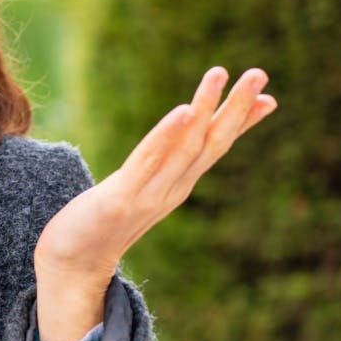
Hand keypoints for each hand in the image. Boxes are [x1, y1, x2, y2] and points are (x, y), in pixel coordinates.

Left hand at [33, 66, 277, 340]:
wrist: (70, 266)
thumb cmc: (98, 226)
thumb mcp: (134, 195)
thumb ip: (152, 175)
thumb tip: (162, 159)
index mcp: (176, 187)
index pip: (215, 149)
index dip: (241, 123)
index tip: (270, 98)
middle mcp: (171, 190)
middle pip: (211, 142)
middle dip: (236, 107)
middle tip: (260, 73)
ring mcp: (149, 195)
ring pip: (187, 145)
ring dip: (206, 107)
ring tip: (220, 74)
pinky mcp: (121, 198)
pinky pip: (149, 160)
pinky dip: (168, 135)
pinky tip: (184, 110)